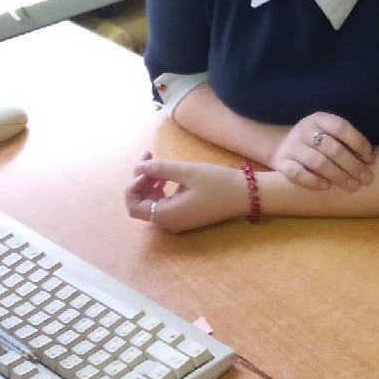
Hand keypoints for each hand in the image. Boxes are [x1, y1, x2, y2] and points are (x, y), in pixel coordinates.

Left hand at [125, 157, 246, 233]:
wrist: (245, 195)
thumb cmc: (217, 183)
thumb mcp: (188, 172)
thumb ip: (160, 169)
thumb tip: (138, 167)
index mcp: (167, 215)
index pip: (134, 206)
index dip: (133, 186)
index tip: (145, 167)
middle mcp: (169, 222)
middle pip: (141, 204)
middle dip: (140, 180)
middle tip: (149, 156)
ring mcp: (177, 220)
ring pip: (151, 203)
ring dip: (149, 183)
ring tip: (157, 163)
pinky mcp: (185, 215)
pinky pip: (163, 204)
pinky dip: (160, 189)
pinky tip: (167, 176)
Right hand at [272, 114, 374, 191]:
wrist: (281, 148)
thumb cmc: (314, 143)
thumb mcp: (328, 134)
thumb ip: (346, 143)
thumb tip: (369, 161)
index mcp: (319, 119)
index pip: (341, 127)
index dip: (358, 142)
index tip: (370, 159)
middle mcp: (304, 129)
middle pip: (332, 148)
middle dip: (352, 165)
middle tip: (366, 179)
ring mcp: (292, 146)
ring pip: (317, 162)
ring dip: (338, 176)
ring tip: (352, 186)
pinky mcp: (282, 163)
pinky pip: (297, 173)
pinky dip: (313, 181)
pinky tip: (326, 186)